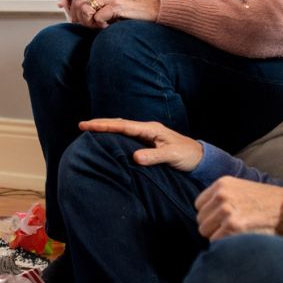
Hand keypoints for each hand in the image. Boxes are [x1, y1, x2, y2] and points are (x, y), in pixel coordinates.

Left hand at [69, 0, 159, 28]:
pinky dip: (99, 25)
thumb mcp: (110, 2)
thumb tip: (75, 15)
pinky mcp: (115, 5)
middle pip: (78, 2)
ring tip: (96, 26)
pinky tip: (107, 27)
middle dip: (78, 17)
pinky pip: (97, 17)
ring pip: (85, 9)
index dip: (74, 10)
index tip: (77, 21)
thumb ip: (95, 4)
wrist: (152, 9)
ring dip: (88, 22)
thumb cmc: (130, 9)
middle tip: (87, 26)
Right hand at [80, 118, 203, 171]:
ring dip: (107, 128)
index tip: (87, 125)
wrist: (201, 158)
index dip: (104, 125)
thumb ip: (154, 157)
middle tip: (82, 125)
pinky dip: (115, 135)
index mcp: (151, 129)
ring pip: (122, 128)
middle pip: (120, 123)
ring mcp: (147, 135)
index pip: (123, 126)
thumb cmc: (188, 156)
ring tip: (90, 129)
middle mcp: (147, 129)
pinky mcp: (148, 142)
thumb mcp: (172, 156)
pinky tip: (108, 139)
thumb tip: (135, 157)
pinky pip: (127, 136)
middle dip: (101, 124)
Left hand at [194, 177, 282, 240]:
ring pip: (206, 232)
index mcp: (222, 184)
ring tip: (236, 235)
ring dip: (218, 237)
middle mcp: (222, 195)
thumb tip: (206, 215)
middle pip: (201, 220)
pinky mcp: (233, 226)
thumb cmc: (268, 203)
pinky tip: (239, 240)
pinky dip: (225, 245)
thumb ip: (222, 197)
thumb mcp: (241, 189)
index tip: (221, 220)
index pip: (199, 205)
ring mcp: (226, 210)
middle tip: (230, 230)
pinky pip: (216, 241)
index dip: (209, 215)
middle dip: (213, 228)